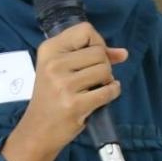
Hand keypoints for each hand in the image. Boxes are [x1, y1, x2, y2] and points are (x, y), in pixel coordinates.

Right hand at [1, 22, 127, 160]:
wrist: (38, 130)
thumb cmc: (52, 97)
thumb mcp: (61, 69)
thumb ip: (91, 56)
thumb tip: (123, 53)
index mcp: (49, 50)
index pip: (85, 30)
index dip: (97, 43)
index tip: (94, 57)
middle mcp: (54, 64)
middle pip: (98, 52)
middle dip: (104, 65)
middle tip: (93, 79)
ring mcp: (63, 85)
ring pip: (105, 70)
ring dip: (107, 80)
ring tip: (94, 89)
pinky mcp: (75, 104)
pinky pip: (109, 91)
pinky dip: (112, 92)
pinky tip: (102, 97)